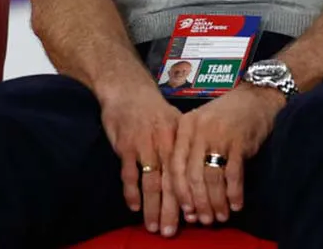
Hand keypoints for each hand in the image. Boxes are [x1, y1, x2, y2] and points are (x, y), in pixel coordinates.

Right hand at [99, 85, 182, 236]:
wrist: (127, 89)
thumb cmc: (152, 109)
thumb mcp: (174, 122)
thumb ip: (183, 146)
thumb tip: (196, 172)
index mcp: (179, 140)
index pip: (187, 174)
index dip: (190, 198)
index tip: (193, 218)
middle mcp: (165, 144)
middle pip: (171, 183)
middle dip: (172, 210)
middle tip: (171, 232)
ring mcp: (145, 145)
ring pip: (151, 183)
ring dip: (152, 207)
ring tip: (154, 226)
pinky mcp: (125, 146)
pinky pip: (129, 174)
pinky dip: (131, 192)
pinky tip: (135, 207)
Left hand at [170, 85, 284, 225]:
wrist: (256, 97)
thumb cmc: (227, 116)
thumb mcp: (202, 126)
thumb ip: (191, 152)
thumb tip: (188, 194)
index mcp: (185, 126)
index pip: (176, 166)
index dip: (180, 193)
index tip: (186, 212)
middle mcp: (199, 130)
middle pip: (193, 175)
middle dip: (198, 202)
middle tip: (204, 220)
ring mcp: (219, 135)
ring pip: (212, 177)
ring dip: (216, 201)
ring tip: (220, 216)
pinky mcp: (239, 141)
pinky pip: (233, 174)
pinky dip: (234, 193)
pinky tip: (235, 204)